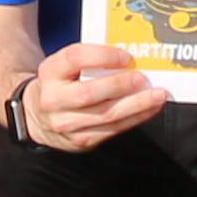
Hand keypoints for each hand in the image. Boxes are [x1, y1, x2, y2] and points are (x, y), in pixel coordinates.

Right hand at [15, 38, 168, 153]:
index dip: (101, 56)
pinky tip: (150, 109)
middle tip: (142, 78)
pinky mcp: (80, 140)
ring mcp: (66, 124)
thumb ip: (90, 60)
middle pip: (90, 93)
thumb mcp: (64, 67)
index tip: (124, 56)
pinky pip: (112, 130)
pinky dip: (135, 118)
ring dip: (136, 105)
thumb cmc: (62, 84)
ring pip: (105, 115)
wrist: (38, 116)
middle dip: (120, 85)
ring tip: (157, 94)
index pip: (74, 59)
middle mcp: (54, 100)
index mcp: (50, 72)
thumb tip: (130, 56)